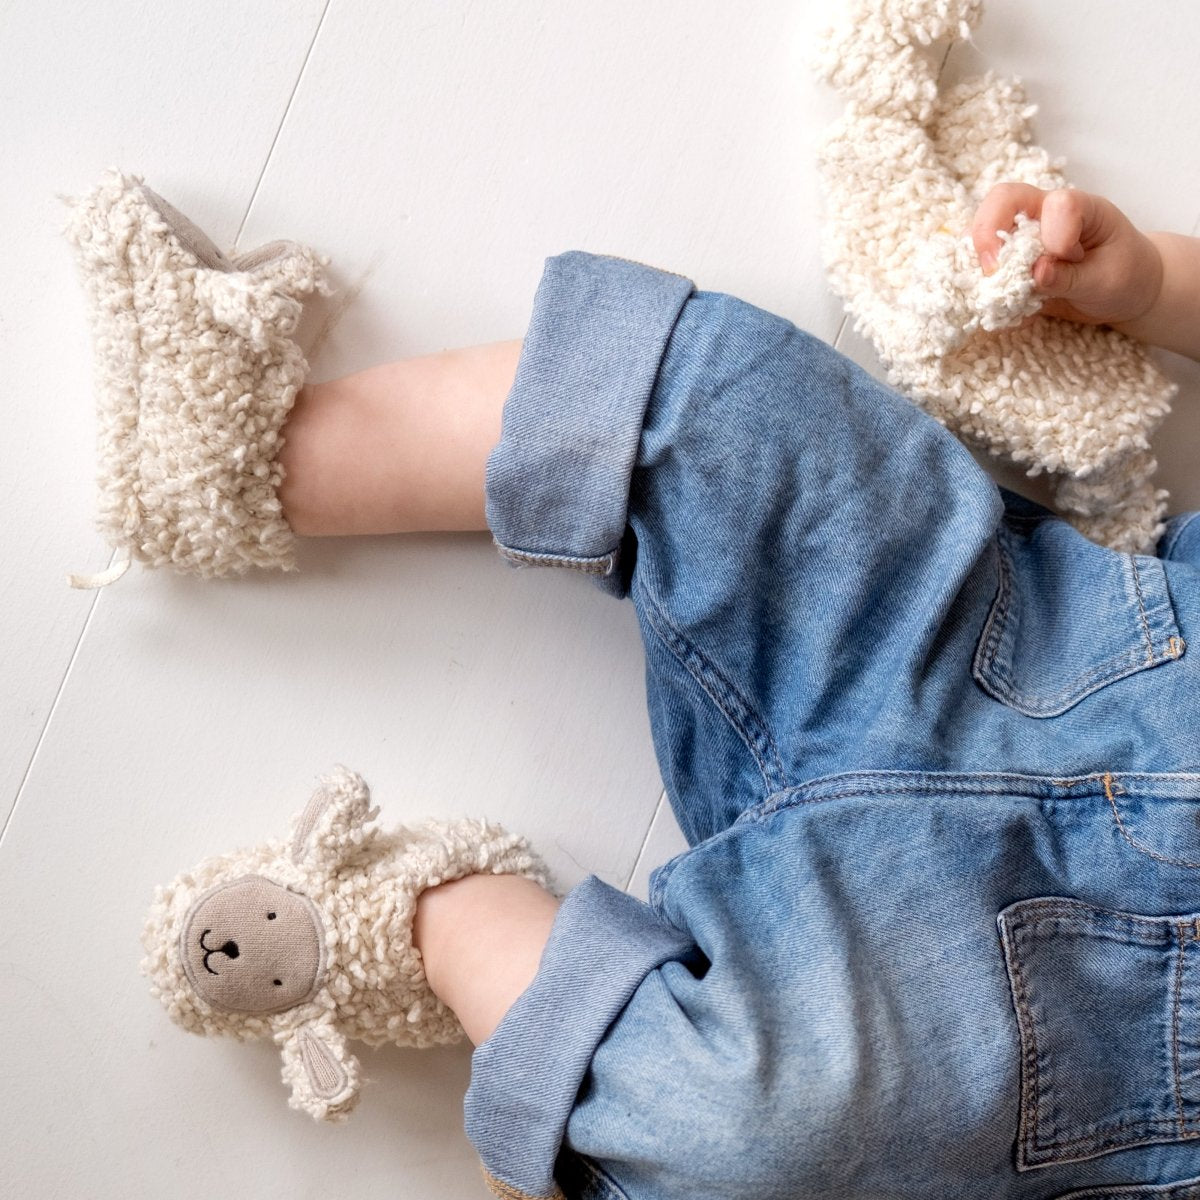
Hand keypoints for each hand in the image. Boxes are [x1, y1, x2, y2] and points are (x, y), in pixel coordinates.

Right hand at [972, 184, 1162, 327]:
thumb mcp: (1106, 281)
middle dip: (989, 233)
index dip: (1053, 233)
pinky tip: (998, 304)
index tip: (1064, 260)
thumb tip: (1036, 273)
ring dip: (977, 258)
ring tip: (991, 288)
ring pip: (983, 227)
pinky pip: (980, 261)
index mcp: (1081, 209)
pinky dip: (979, 281)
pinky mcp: (1010, 259)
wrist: (1125, 289)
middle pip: (1003, 199)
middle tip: (992, 272)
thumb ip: (1070, 277)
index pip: (1058, 204)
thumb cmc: (1124, 276)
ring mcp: (1023, 234)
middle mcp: (1046, 213)